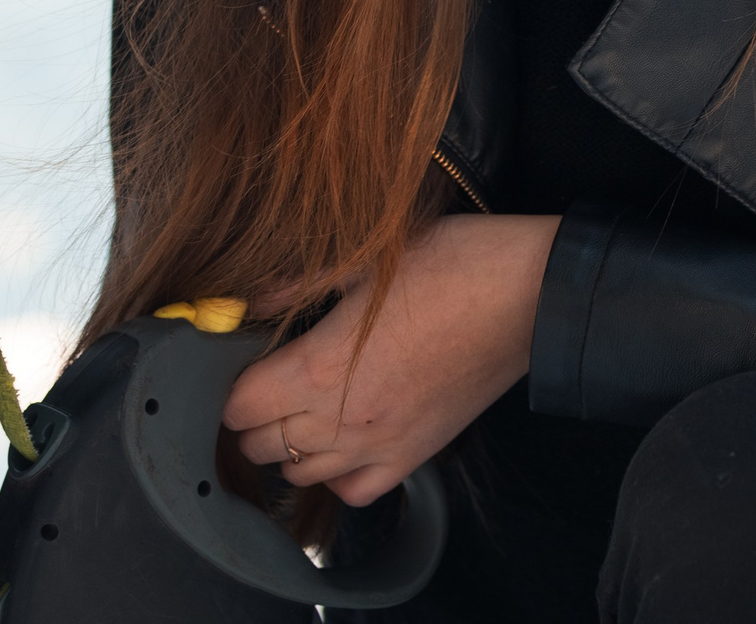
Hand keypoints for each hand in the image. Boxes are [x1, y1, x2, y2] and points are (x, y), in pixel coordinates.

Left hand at [223, 213, 560, 506]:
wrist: (525, 296)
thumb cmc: (448, 265)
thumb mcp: (363, 261)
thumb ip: (297, 287)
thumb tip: (250, 302)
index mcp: (318, 366)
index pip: (238, 407)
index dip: (230, 385)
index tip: (241, 362)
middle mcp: (340, 419)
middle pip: (261, 447)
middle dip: (253, 416)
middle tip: (266, 381)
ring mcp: (378, 445)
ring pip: (301, 475)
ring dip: (290, 446)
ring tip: (301, 409)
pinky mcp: (414, 457)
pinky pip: (355, 492)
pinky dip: (339, 475)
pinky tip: (344, 440)